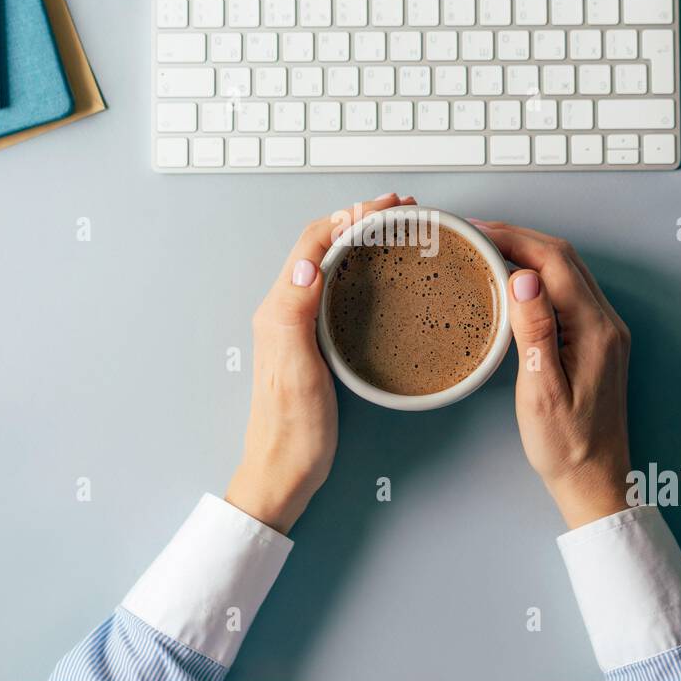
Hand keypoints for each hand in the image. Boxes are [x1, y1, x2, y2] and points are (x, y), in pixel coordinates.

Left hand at [226, 194, 416, 533]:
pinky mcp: (312, 340)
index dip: (350, 216)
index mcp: (279, 309)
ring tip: (394, 227)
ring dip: (359, 237)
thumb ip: (294, 315)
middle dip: (358, 218)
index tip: (388, 207)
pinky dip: (358, 267)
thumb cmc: (291, 432)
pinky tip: (378, 273)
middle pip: (320, 245)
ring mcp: (297, 324)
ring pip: (328, 262)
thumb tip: (307, 263)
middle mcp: (284, 309)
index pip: (313, 243)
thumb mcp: (295, 372)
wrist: (283, 473)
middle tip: (401, 209)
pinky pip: (334, 288)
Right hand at [471, 220, 633, 529]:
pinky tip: (513, 279)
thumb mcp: (541, 392)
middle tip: (474, 232)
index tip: (477, 230)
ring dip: (529, 251)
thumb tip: (524, 279)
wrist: (596, 480)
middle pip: (563, 257)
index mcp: (594, 331)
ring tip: (488, 246)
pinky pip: (568, 290)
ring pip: (567, 270)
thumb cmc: (566, 446)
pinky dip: (538, 274)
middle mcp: (606, 323)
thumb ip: (535, 332)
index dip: (514, 238)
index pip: (554, 262)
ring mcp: (604, 330)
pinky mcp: (595, 340)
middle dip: (519, 236)